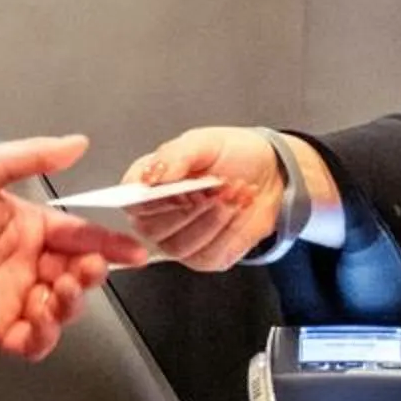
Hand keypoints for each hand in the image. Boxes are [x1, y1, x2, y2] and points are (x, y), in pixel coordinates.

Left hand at [0, 135, 147, 358]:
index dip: (108, 245)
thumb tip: (77, 143)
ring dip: (70, 305)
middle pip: (76, 277)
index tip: (133, 253)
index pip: (78, 236)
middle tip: (84, 270)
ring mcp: (10, 298)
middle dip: (90, 276)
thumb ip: (35, 156)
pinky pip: (32, 342)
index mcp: (26, 227)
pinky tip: (37, 318)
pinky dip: (43, 336)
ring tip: (56, 293)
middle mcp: (23, 264)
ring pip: (61, 311)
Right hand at [119, 126, 285, 270]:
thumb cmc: (231, 155)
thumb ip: (174, 156)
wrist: (269, 174)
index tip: (183, 187)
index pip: (131, 202)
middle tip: (218, 184)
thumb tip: (152, 176)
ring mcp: (177, 242)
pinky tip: (240, 208)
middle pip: (153, 230)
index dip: (155, 199)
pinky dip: (231, 230)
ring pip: (182, 246)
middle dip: (193, 207)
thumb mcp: (203, 142)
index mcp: (147, 185)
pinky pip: (210, 254)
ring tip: (234, 191)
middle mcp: (156, 217)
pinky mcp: (204, 258)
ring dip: (215, 217)